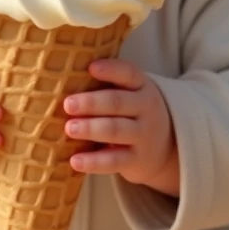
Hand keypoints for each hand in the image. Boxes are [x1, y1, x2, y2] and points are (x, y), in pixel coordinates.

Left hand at [63, 58, 178, 192]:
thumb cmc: (132, 111)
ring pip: (116, 130)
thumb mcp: (130, 93)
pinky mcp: (137, 160)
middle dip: (92, 103)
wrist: (166, 146)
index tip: (91, 67)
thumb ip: (106, 85)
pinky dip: (93, 162)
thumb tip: (62, 79)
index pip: (128, 73)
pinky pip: (114, 161)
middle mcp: (146, 108)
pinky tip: (75, 161)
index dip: (110, 70)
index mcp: (141, 86)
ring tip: (69, 128)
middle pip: (118, 103)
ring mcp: (143, 135)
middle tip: (68, 104)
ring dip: (91, 129)